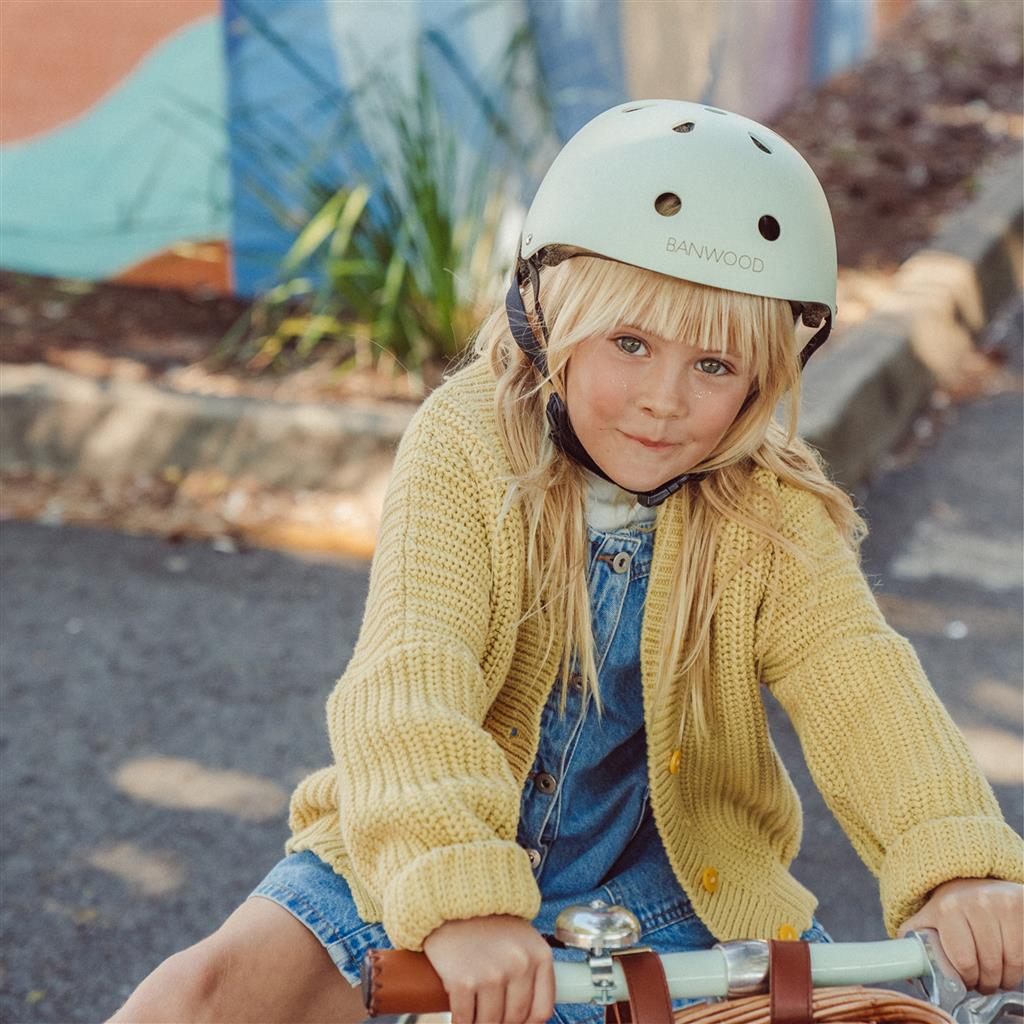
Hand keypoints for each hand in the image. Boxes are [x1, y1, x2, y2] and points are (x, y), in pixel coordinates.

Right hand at [422, 914, 554, 1023]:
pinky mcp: (462, 980)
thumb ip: (531, 972)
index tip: (515, 1023)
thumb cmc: (490, 923)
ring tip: (475, 1017)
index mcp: (539, 956)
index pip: (541, 1010)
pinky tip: (461, 1020)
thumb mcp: (523, 941)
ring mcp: (491, 974)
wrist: (455, 900)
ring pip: (489, 1023)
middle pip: (514, 1019)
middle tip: (491, 1018)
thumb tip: (527, 1018)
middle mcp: (519, 966)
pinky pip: (464, 1019)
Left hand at [897, 878, 1023, 993]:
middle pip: (989, 965)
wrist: (973, 879)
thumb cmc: (951, 905)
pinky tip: (1008, 964)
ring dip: (1004, 978)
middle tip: (982, 983)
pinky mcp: (1019, 906)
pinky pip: (1023, 953)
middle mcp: (975, 902)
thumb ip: (913, 937)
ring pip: (1010, 962)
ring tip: (996, 976)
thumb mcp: (927, 916)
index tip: (966, 982)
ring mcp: (1000, 903)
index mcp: (947, 908)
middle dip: (986, 983)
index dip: (967, 979)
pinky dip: (1018, 967)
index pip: (964, 961)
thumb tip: (907, 964)